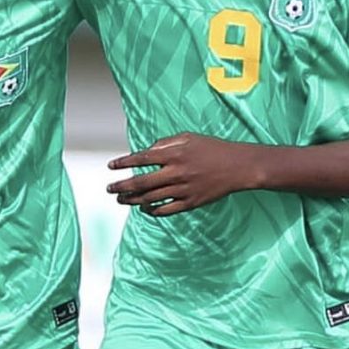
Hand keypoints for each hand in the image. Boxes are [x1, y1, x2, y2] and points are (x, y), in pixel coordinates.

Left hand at [106, 132, 262, 216]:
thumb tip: (146, 150)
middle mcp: (176, 173)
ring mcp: (184, 189)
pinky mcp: (192, 202)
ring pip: (150, 198)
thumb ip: (165, 143)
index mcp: (174, 155)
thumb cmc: (212, 149)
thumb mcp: (188, 138)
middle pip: (141, 182)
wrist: (239, 167)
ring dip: (132, 200)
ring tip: (120, 199)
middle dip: (121, 186)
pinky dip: (153, 210)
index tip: (111, 166)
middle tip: (109, 188)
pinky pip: (167, 210)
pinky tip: (144, 208)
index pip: (141, 159)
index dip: (124, 163)